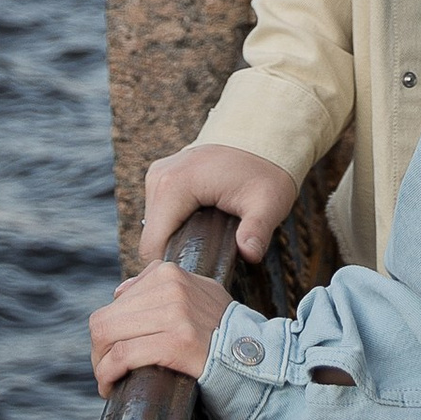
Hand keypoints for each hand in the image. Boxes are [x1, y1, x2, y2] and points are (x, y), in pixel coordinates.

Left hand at [90, 261, 232, 393]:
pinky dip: (109, 374)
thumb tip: (119, 291)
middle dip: (99, 350)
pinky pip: (124, 356)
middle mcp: (170, 286)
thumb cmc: (224, 333)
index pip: (117, 301)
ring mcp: (175, 313)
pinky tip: (112, 388)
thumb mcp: (197, 294)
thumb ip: (162, 287)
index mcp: (170, 272)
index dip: (109, 331)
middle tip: (106, 372)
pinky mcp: (178, 342)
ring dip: (101, 366)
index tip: (113, 353)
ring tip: (108, 382)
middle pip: (105, 319)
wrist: (260, 358)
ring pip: (109, 336)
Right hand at [138, 139, 299, 266]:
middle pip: (152, 239)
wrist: (262, 138)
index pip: (152, 246)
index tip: (198, 281)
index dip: (173, 269)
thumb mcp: (267, 203)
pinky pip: (161, 216)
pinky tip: (200, 234)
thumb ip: (256, 230)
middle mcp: (158, 178)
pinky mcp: (163, 178)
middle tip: (208, 267)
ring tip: (207, 249)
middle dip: (176, 257)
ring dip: (176, 244)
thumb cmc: (265, 171)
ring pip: (155, 230)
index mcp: (174, 185)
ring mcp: (158, 176)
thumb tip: (250, 253)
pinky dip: (176, 230)